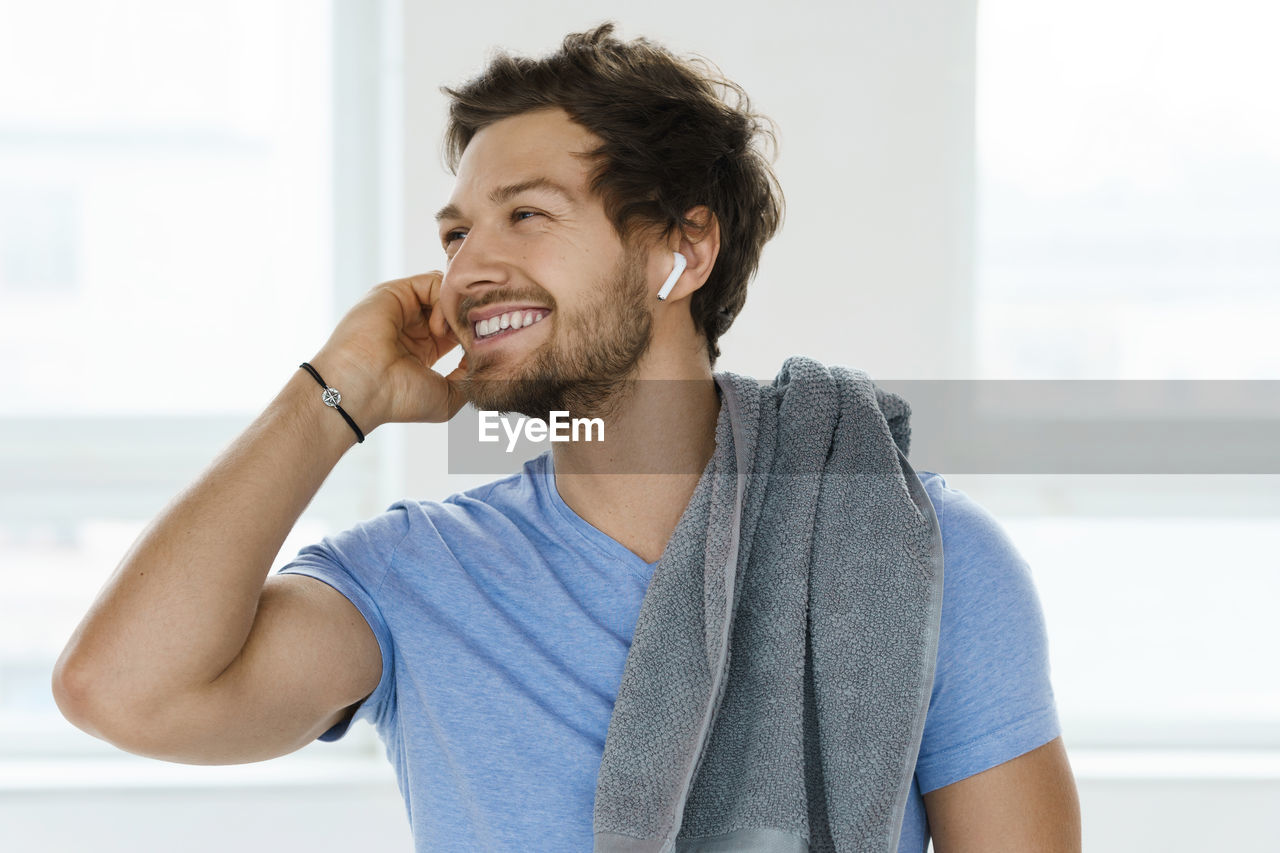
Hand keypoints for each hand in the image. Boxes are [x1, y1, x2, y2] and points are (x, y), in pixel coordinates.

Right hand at [309, 271, 468, 429]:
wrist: (361, 389)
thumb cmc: (399, 399)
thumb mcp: (448, 397)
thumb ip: (470, 376)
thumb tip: (484, 357)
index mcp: (424, 349)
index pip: (459, 329)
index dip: (477, 335)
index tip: (488, 349)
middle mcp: (413, 326)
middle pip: (454, 308)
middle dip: (471, 318)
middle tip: (480, 336)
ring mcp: (403, 308)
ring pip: (446, 292)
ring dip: (458, 311)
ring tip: (454, 336)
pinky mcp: (394, 292)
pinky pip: (434, 281)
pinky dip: (444, 300)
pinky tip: (439, 328)